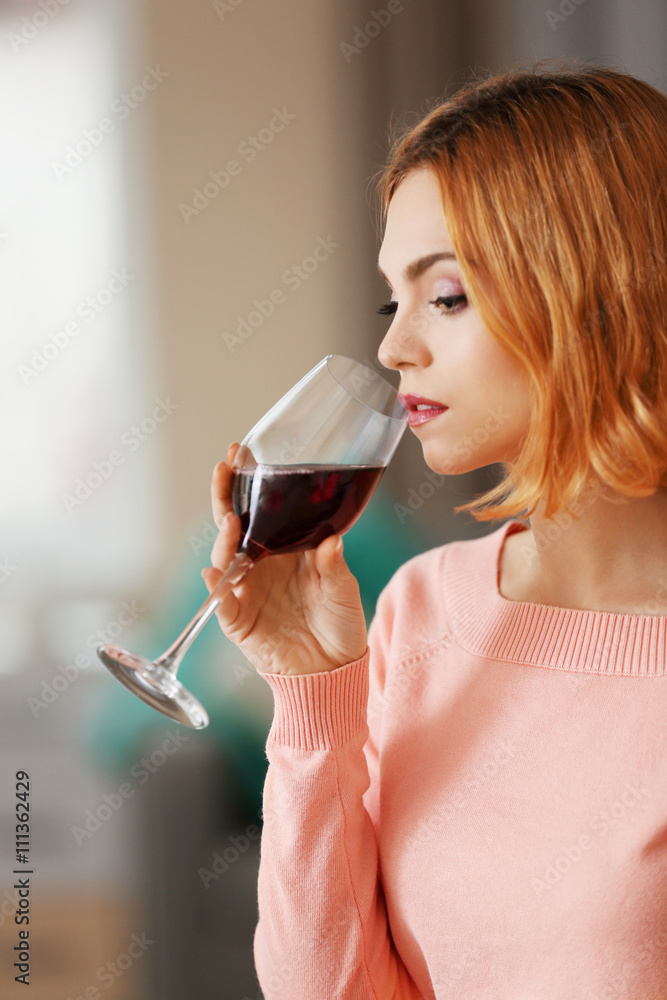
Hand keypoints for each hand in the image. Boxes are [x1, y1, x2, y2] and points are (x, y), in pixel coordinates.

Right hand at [201, 443, 368, 675]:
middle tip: (224, 467)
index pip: (261, 509)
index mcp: (284, 549)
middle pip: (234, 523)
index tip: (244, 454)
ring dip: (225, 537)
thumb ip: (334, 564)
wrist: (331, 670)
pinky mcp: (237, 619)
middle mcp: (260, 564)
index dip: (250, 483)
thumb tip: (332, 539)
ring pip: (225, 556)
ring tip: (232, 521)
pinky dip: (217, 587)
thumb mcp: (343, 588)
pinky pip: (222, 600)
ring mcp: (245, 589)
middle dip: (225, 495)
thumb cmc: (340, 623)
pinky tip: (216, 572)